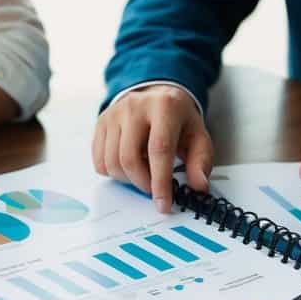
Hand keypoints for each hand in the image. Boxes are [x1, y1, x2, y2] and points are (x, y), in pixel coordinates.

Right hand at [92, 85, 212, 212]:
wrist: (156, 95)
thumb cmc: (178, 119)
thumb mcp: (198, 136)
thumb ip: (201, 161)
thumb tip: (198, 186)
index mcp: (165, 107)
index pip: (159, 149)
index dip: (160, 182)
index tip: (163, 204)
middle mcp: (135, 106)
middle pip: (129, 158)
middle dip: (142, 184)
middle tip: (154, 189)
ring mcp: (114, 114)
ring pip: (111, 162)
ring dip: (127, 179)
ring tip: (143, 173)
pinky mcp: (101, 123)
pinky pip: (99, 161)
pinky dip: (113, 173)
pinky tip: (129, 164)